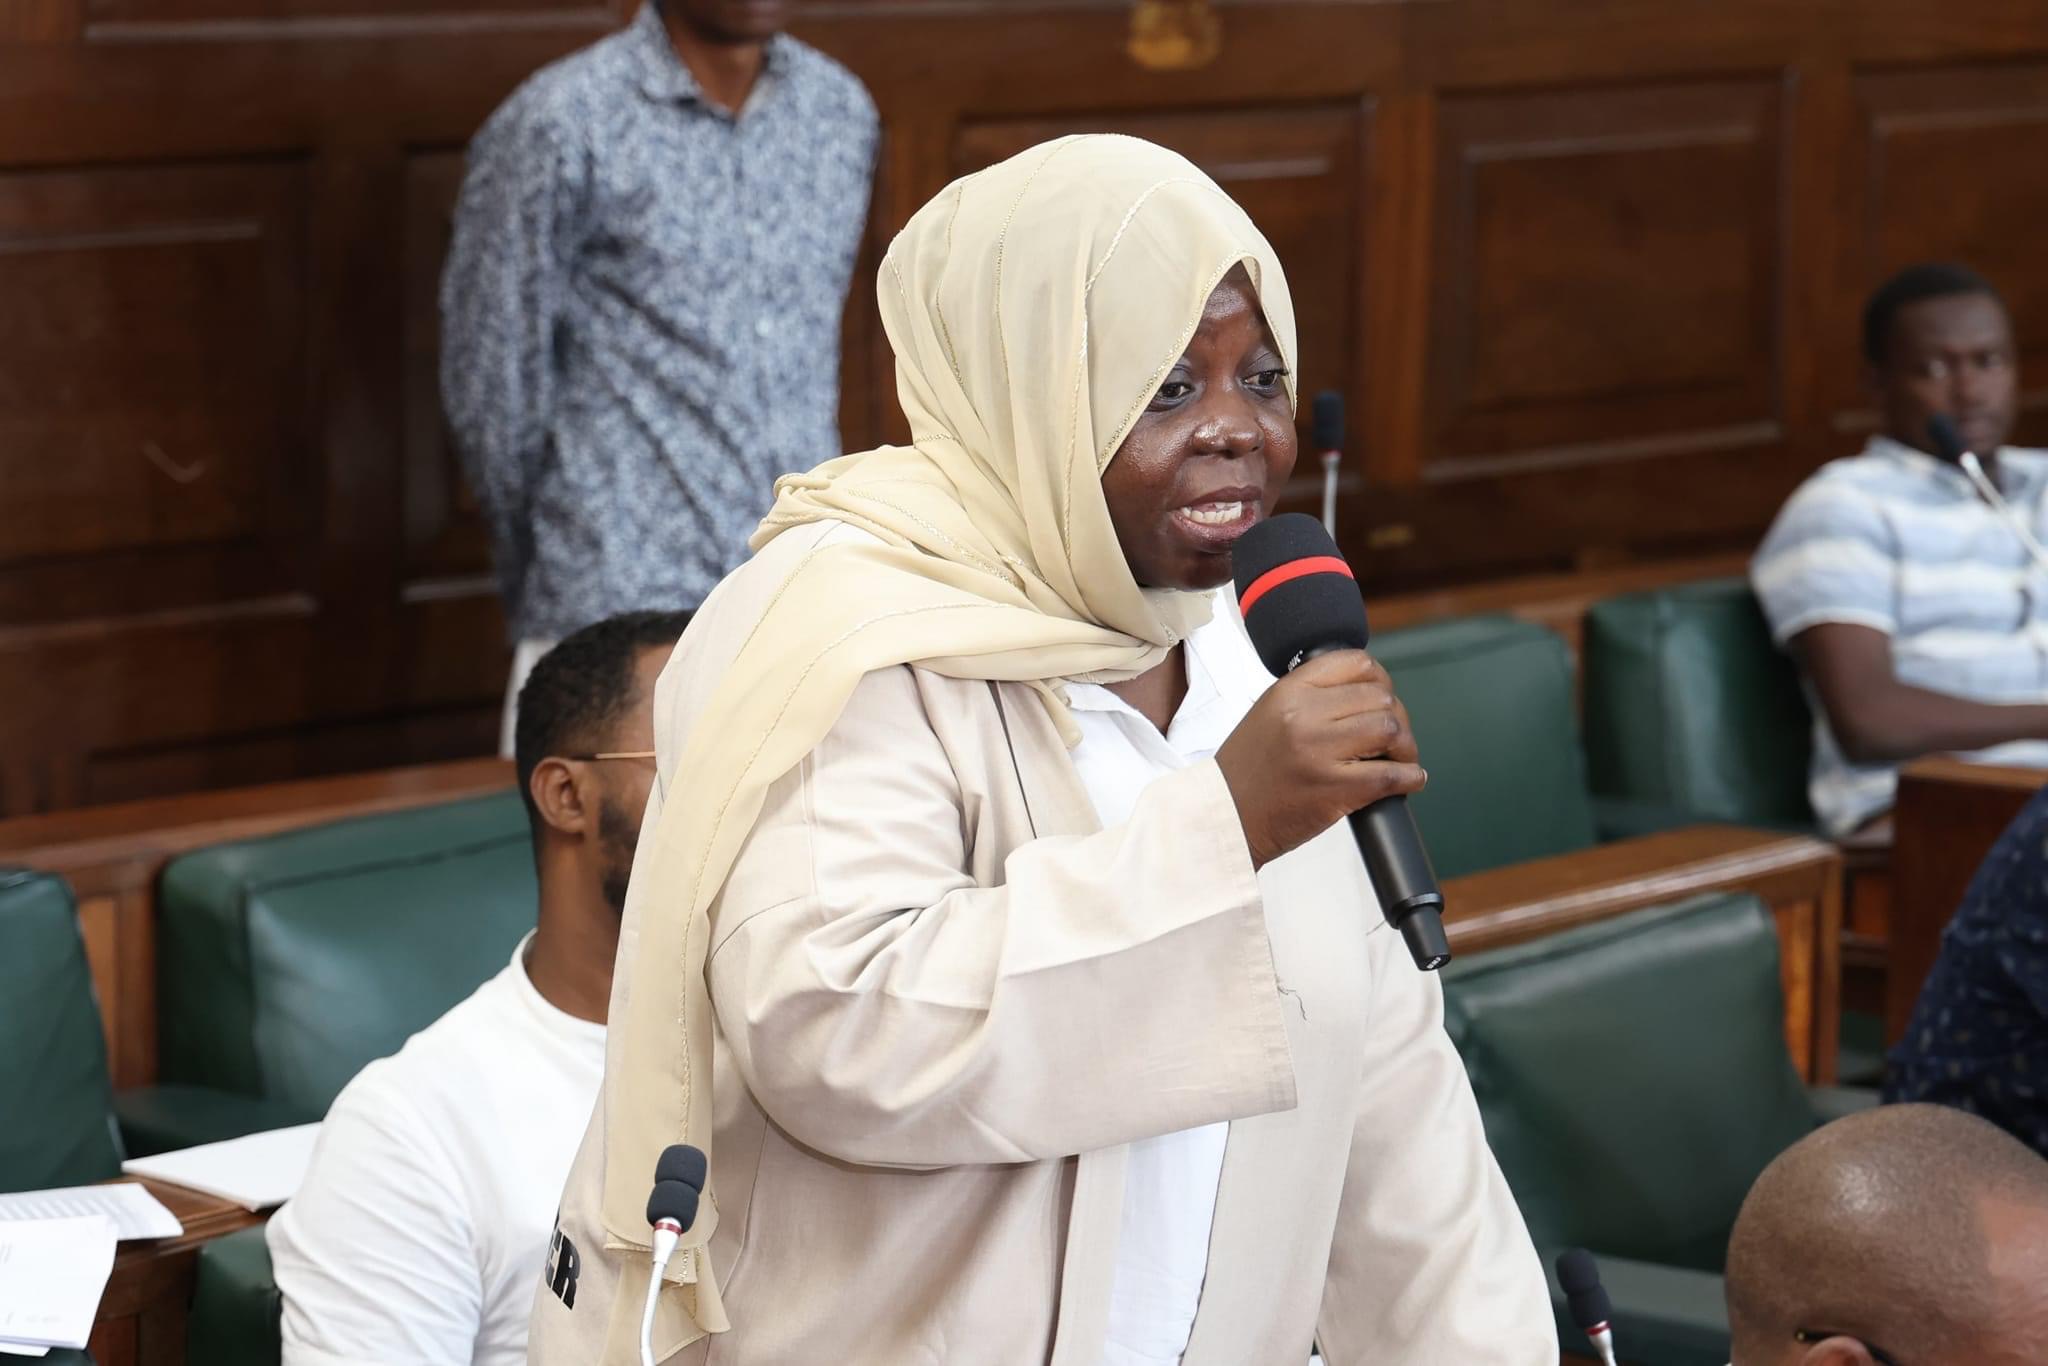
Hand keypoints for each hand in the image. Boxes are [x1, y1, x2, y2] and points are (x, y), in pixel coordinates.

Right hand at [1213, 650, 1424, 868]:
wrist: (1225, 815)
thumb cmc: (1248, 770)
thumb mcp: (1269, 713)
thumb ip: (1311, 698)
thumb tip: (1368, 694)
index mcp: (1288, 691)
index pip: (1355, 663)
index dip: (1380, 679)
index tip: (1383, 697)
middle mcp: (1304, 715)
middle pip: (1380, 698)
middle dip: (1397, 717)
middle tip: (1394, 738)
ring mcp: (1319, 752)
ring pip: (1390, 730)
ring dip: (1406, 746)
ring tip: (1400, 758)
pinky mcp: (1334, 789)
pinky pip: (1391, 775)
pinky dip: (1410, 777)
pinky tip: (1409, 779)